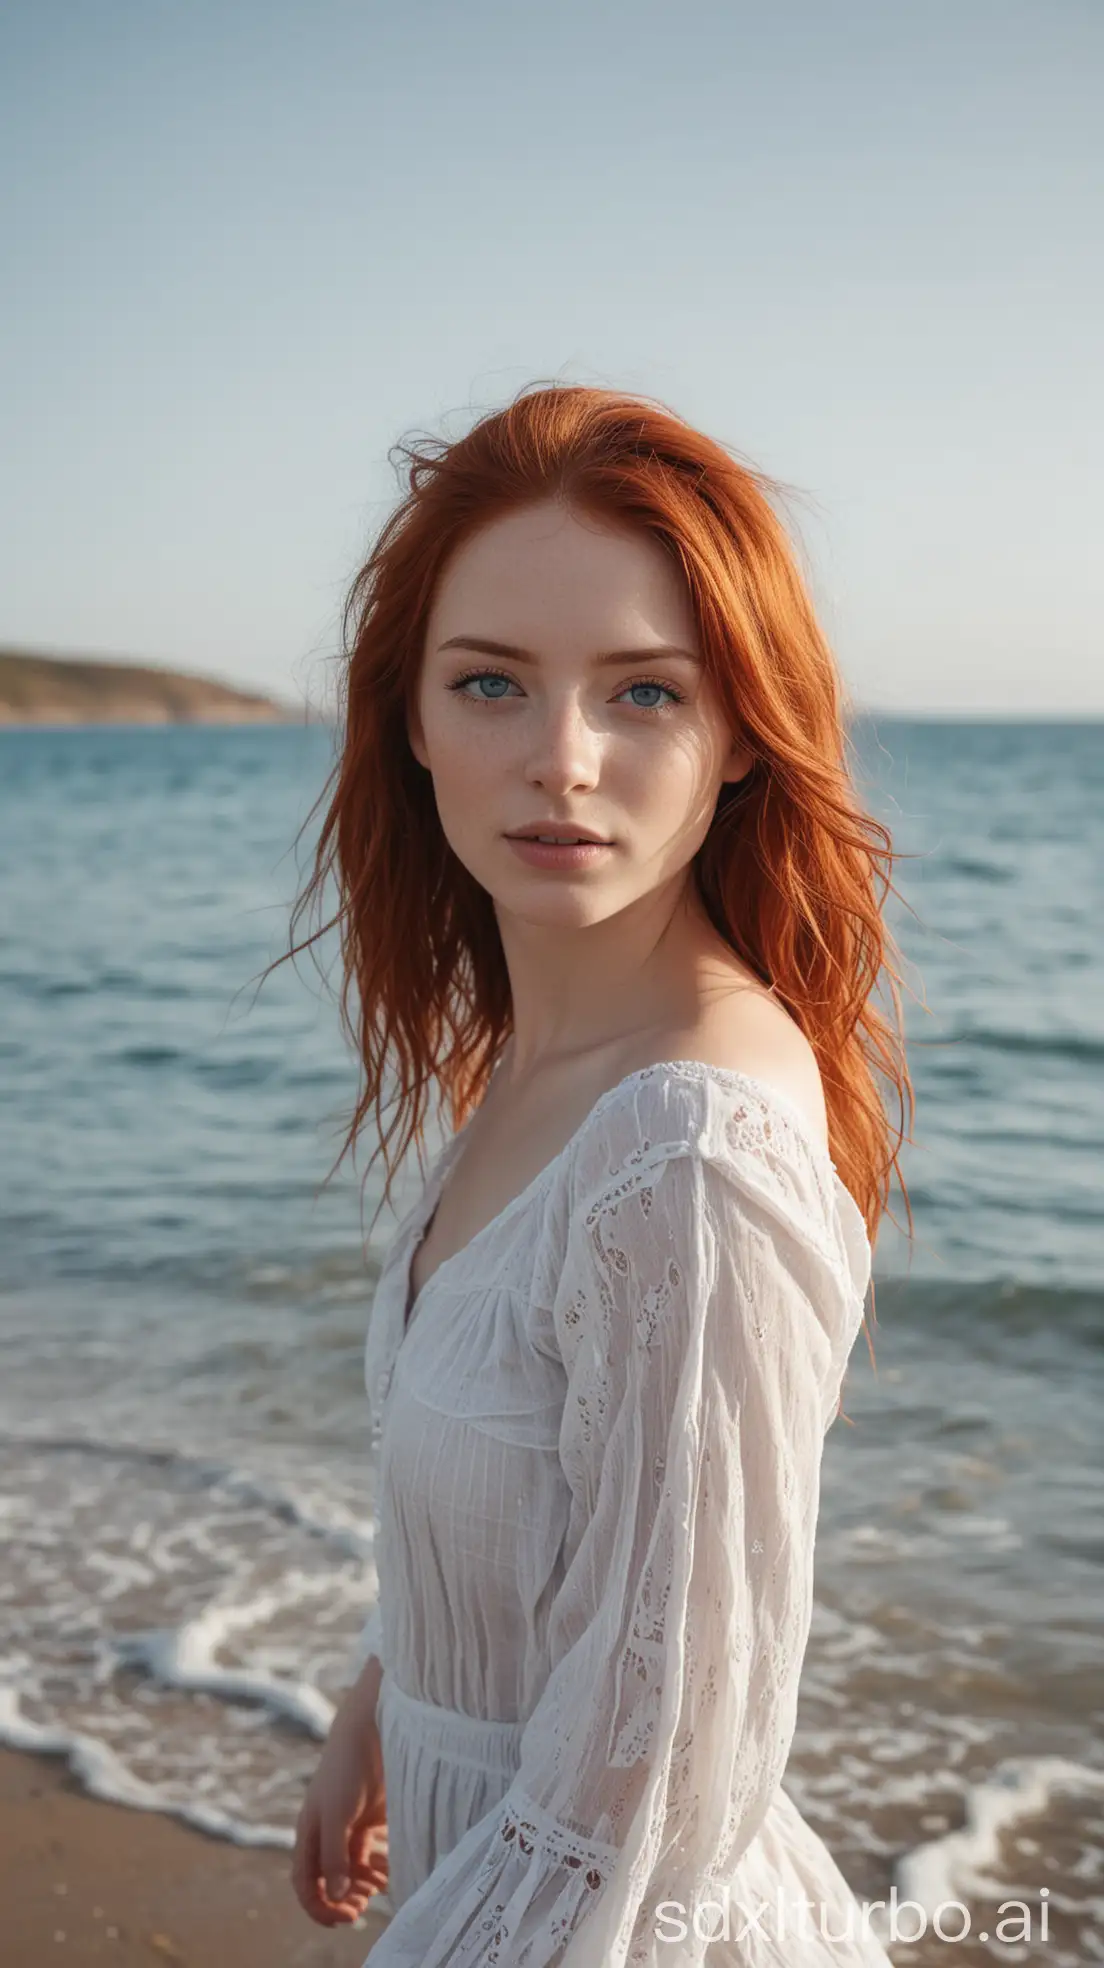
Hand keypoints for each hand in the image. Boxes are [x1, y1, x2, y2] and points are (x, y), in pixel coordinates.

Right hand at [292, 1672, 388, 1927]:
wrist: (372, 1729)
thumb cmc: (347, 1768)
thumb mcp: (337, 1813)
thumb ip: (335, 1854)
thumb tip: (334, 1895)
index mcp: (309, 1833)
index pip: (305, 1882)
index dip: (319, 1906)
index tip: (344, 1918)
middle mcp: (325, 1834)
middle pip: (327, 1881)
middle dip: (341, 1900)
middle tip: (360, 1910)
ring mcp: (347, 1827)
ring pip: (349, 1871)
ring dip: (359, 1886)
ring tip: (375, 1889)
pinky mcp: (367, 1820)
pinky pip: (366, 1855)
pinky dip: (374, 1869)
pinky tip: (385, 1874)